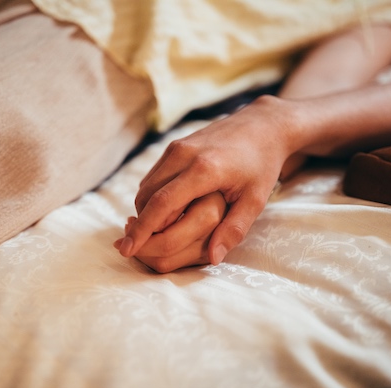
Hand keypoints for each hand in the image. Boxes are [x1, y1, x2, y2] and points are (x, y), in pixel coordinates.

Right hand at [118, 95, 297, 264]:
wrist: (263, 125)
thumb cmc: (262, 165)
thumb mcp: (255, 201)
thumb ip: (233, 230)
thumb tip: (213, 259)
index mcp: (204, 170)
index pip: (162, 204)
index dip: (143, 230)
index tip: (127, 249)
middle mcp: (184, 155)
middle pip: (146, 196)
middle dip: (139, 224)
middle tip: (136, 248)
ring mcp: (176, 148)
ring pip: (146, 186)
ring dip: (144, 211)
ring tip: (151, 234)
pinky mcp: (175, 146)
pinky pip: (153, 176)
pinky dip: (151, 197)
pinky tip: (162, 213)